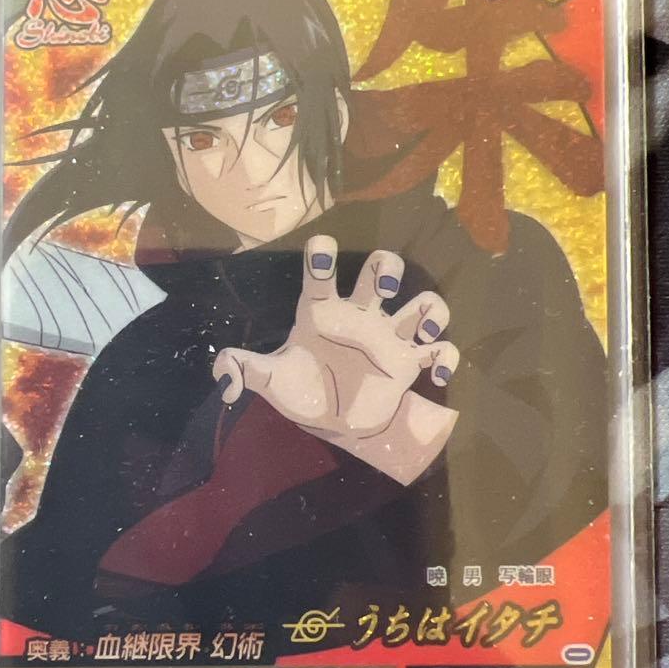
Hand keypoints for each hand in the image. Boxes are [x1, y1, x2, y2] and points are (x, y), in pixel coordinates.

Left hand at [212, 236, 459, 483]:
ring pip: (423, 303)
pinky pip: (440, 350)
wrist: (337, 421)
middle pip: (381, 271)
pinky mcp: (411, 362)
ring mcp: (390, 337)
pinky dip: (447, 358)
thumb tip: (221, 375)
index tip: (322, 246)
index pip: (322, 275)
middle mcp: (360, 315)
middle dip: (387, 269)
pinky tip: (437, 376)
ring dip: (431, 310)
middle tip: (383, 288)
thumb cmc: (305, 389)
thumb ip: (247, 370)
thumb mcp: (273, 381)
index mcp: (323, 312)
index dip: (322, 257)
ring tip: (423, 330)